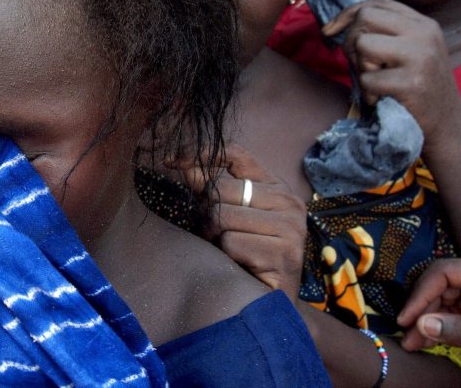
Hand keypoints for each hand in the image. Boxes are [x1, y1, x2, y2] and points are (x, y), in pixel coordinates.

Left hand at [167, 145, 306, 299]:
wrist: (272, 306)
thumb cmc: (246, 257)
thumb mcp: (228, 217)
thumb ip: (211, 191)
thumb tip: (180, 165)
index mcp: (276, 186)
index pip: (235, 154)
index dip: (199, 154)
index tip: (169, 161)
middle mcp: (289, 201)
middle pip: (220, 189)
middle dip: (206, 214)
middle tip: (215, 236)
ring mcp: (291, 227)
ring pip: (222, 216)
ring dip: (216, 238)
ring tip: (228, 252)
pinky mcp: (284, 253)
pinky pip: (231, 243)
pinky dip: (227, 256)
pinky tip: (241, 267)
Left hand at [321, 0, 460, 146]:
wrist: (447, 124)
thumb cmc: (417, 88)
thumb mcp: (409, 51)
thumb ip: (384, 33)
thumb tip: (336, 24)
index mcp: (423, 24)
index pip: (377, 3)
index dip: (347, 14)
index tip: (329, 30)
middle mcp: (424, 34)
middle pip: (366, 17)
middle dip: (352, 42)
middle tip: (361, 65)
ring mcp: (420, 57)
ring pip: (363, 45)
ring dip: (361, 68)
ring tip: (378, 82)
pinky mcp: (412, 82)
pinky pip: (367, 79)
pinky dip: (368, 93)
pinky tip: (383, 99)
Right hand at [397, 258, 460, 387]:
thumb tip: (422, 325)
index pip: (448, 272)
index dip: (422, 292)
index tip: (408, 318)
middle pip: (442, 285)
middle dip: (422, 310)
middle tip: (407, 336)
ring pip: (443, 301)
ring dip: (426, 321)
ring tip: (412, 344)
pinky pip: (453, 316)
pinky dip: (438, 329)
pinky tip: (426, 342)